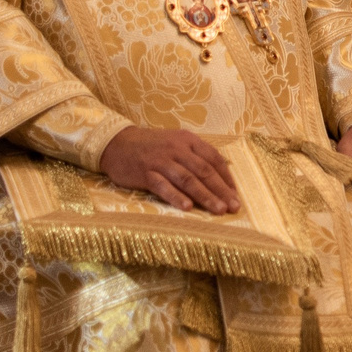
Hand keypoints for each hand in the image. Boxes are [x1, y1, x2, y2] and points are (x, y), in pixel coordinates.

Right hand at [103, 125, 240, 213]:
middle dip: (221, 191)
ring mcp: (161, 161)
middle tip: (234, 207)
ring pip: (188, 180)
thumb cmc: (151, 146)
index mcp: (188, 140)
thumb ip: (196, 155)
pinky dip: (176, 197)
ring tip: (219, 210)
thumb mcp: (176, 142)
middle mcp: (177, 149)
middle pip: (204, 171)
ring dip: (205, 196)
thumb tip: (222, 172)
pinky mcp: (145, 173)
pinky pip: (163, 186)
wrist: (116, 142)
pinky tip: (187, 208)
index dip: (226, 178)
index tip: (235, 194)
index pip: (214, 159)